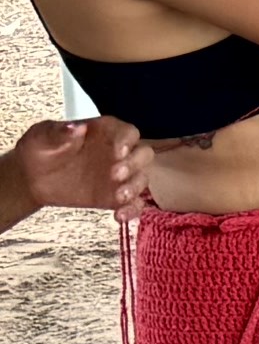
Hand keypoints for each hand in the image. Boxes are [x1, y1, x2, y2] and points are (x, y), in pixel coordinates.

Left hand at [15, 115, 149, 218]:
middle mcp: (119, 152)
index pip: (128, 132)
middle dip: (134, 164)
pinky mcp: (114, 197)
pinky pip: (133, 203)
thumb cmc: (40, 150)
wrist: (31, 178)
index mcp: (106, 132)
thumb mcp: (42, 136)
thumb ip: (59, 132)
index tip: (118, 151)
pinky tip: (120, 216)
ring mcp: (120, 176)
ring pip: (141, 179)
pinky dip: (132, 210)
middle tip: (116, 175)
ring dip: (135, 188)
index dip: (127, 141)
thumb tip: (77, 127)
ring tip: (119, 198)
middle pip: (143, 154)